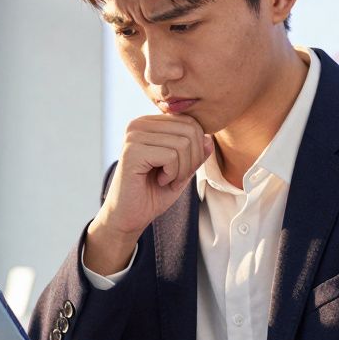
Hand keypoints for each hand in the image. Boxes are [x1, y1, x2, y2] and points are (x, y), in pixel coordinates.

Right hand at [86, 114, 213, 273]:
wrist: (128, 217)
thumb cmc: (152, 193)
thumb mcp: (182, 170)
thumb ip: (196, 154)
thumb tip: (210, 139)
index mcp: (149, 123)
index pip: (190, 122)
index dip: (197, 149)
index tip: (181, 169)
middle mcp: (139, 124)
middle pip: (190, 130)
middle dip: (192, 160)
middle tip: (176, 177)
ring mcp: (134, 136)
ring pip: (183, 143)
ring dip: (182, 170)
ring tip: (165, 180)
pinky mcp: (132, 151)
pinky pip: (171, 156)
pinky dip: (172, 174)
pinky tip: (159, 181)